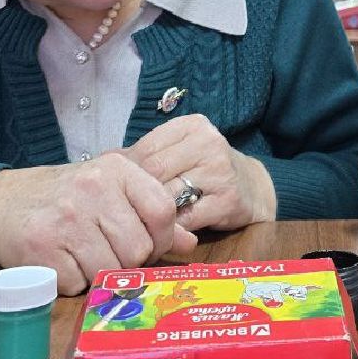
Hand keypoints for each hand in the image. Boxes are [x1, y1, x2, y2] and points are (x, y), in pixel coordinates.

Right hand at [0, 153, 196, 294]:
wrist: (2, 204)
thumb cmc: (65, 199)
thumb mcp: (110, 193)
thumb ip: (150, 214)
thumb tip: (189, 243)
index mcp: (116, 169)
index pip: (163, 211)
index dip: (162, 239)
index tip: (148, 246)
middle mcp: (93, 188)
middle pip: (138, 248)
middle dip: (127, 260)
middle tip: (107, 251)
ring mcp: (66, 218)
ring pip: (110, 270)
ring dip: (99, 274)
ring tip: (81, 254)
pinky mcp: (41, 248)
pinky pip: (78, 284)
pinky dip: (72, 282)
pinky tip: (61, 261)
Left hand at [122, 114, 276, 232]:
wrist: (254, 188)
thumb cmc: (207, 169)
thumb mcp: (181, 152)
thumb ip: (147, 154)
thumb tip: (103, 160)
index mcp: (192, 126)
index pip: (147, 148)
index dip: (127, 172)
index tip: (116, 190)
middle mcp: (208, 143)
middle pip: (155, 172)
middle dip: (137, 194)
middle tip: (124, 211)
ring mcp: (220, 172)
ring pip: (169, 196)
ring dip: (152, 214)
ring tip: (141, 223)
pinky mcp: (228, 201)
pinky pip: (187, 219)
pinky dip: (172, 229)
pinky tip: (166, 232)